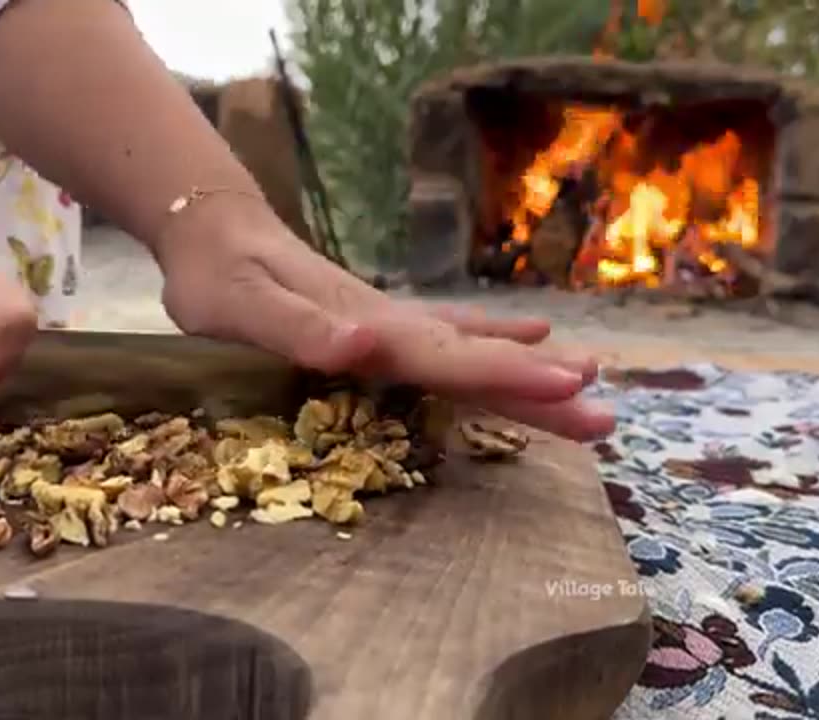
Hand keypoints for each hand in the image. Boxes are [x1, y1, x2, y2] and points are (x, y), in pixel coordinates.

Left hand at [152, 201, 614, 441]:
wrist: (212, 230)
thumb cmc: (217, 276)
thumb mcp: (241, 306)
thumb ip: (299, 328)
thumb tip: (363, 347)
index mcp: (366, 329)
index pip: (447, 359)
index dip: (506, 378)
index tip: (568, 390)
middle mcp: (389, 326)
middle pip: (474, 361)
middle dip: (538, 390)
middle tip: (607, 416)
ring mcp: (388, 322)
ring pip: (469, 350)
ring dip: (525, 370)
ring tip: (591, 382)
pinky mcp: (378, 323)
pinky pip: (446, 335)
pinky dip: (489, 338)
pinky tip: (528, 337)